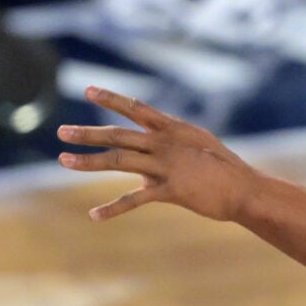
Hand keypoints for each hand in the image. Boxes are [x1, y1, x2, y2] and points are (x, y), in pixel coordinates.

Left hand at [58, 87, 257, 222]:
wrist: (244, 189)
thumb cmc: (223, 166)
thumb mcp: (197, 142)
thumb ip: (172, 139)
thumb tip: (154, 137)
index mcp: (171, 128)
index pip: (135, 107)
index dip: (110, 98)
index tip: (88, 90)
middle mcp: (164, 143)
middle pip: (118, 135)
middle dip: (87, 133)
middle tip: (61, 132)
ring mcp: (165, 166)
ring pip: (118, 161)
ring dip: (88, 161)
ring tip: (63, 160)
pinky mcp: (169, 190)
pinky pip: (134, 199)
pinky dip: (112, 208)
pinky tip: (94, 216)